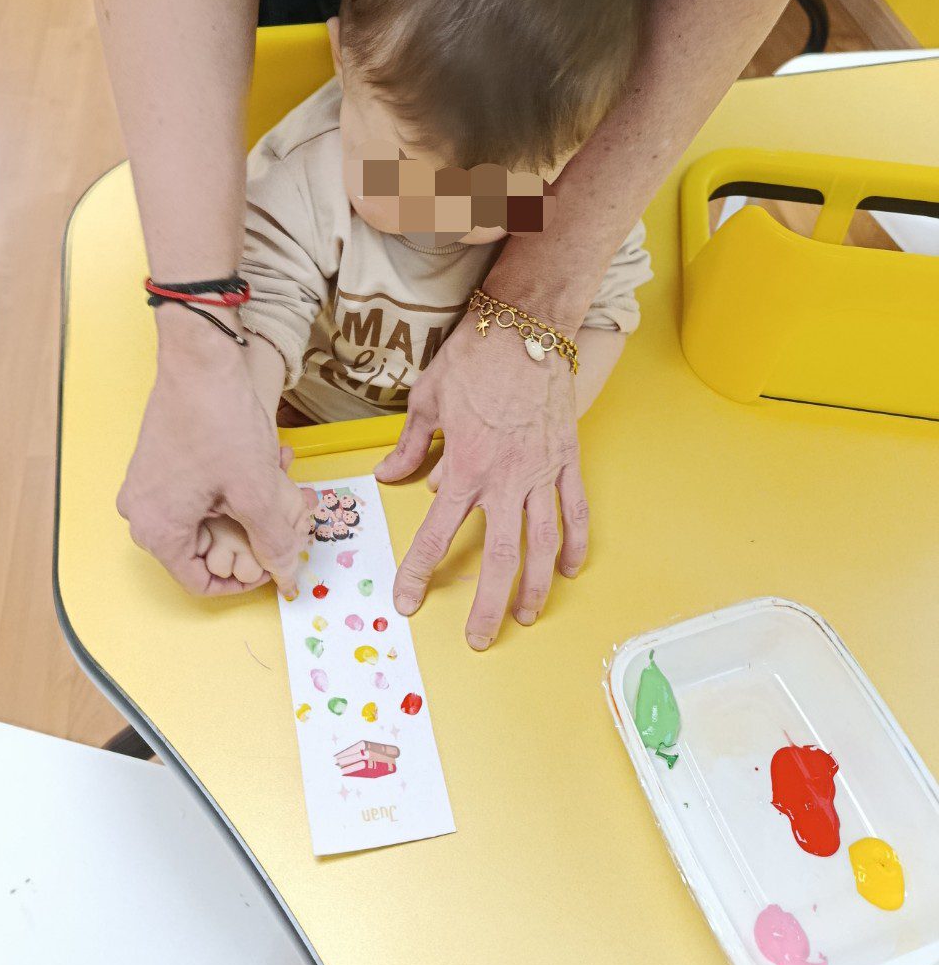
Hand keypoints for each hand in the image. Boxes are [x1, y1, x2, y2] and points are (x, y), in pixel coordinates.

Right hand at [117, 307, 309, 595]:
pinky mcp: (157, 464)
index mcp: (157, 529)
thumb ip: (271, 539)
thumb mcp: (254, 489)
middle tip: (286, 511)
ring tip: (277, 474)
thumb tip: (285, 574)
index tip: (274, 560)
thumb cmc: (218, 419)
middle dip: (252, 531)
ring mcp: (146, 486)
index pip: (201, 582)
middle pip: (206, 548)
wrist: (198, 357)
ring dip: (248, 503)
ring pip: (208, 517)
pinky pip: (199, 492)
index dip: (245, 579)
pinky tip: (263, 458)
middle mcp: (142, 512)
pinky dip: (233, 483)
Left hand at [375, 314, 588, 649]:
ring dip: (534, 586)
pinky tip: (569, 569)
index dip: (418, 573)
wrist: (526, 325)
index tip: (407, 602)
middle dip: (487, 604)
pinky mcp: (567, 457)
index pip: (436, 534)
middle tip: (479, 638)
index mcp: (464, 466)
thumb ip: (409, 447)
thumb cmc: (472, 357)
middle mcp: (505, 478)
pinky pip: (575, 510)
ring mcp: (541, 471)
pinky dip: (575, 542)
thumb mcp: (426, 400)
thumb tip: (389, 478)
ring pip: (540, 543)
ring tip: (526, 616)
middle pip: (498, 557)